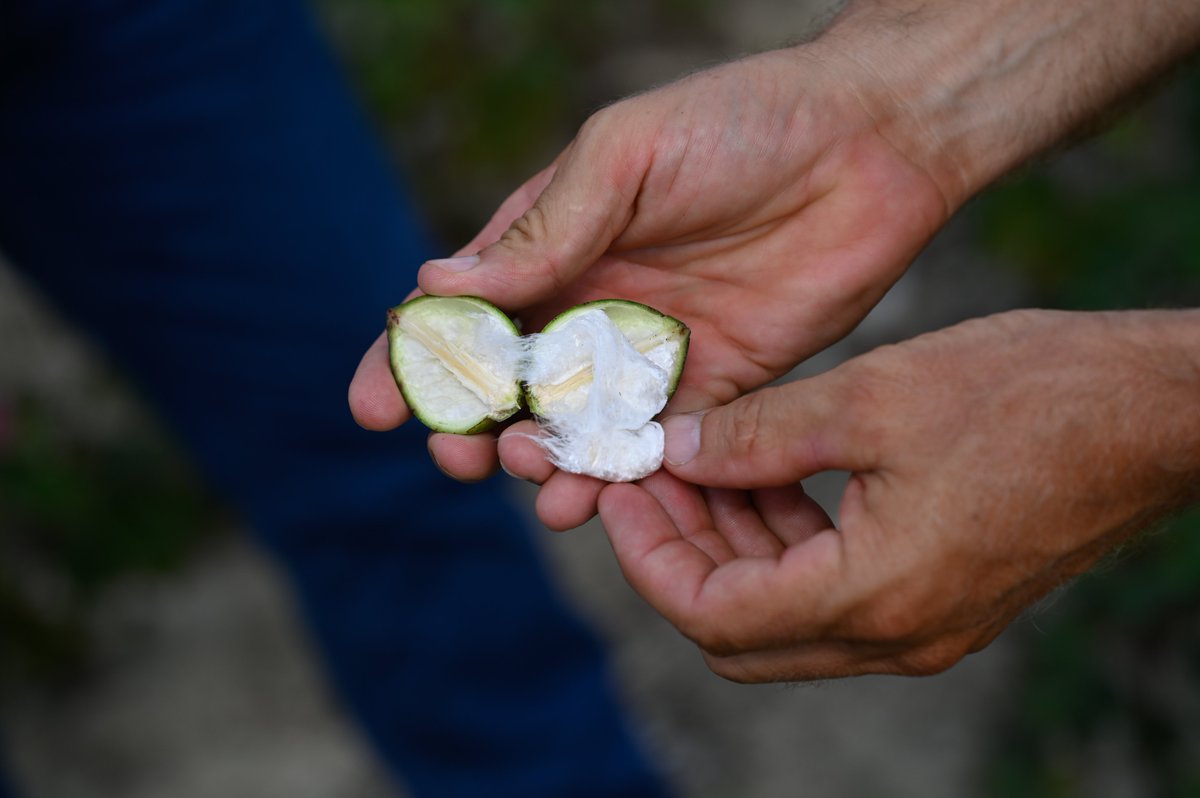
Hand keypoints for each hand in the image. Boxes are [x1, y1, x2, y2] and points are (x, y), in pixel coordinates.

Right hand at [351, 45, 949, 493]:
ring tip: (529, 472)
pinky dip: (614, 475)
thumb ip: (544, 232)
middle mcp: (594, 302)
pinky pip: (651, 443)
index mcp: (556, 242)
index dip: (412, 362)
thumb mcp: (625, 157)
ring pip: (573, 424)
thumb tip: (438, 289)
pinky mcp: (713, 384)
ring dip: (539, 457)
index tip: (376, 409)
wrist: (871, 143)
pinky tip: (586, 498)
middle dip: (472, 429)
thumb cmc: (740, 123)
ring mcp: (650, 349)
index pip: (465, 312)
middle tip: (458, 460)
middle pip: (509, 386)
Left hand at [596, 310, 1199, 681]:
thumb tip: (672, 448)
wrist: (1153, 413)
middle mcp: (896, 635)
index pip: (712, 615)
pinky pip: (834, 592)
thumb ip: (756, 434)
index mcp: (874, 595)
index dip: (647, 556)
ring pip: (783, 613)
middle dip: (680, 553)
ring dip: (730, 546)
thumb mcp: (871, 397)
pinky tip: (769, 474)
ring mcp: (923, 625)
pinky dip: (786, 543)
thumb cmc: (1032, 394)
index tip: (619, 493)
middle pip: (738, 630)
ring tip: (703, 463)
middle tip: (649, 477)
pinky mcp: (942, 598)